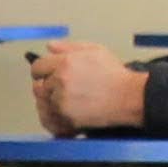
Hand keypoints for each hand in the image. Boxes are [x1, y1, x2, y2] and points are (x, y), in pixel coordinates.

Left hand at [26, 42, 146, 133]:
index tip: (48, 74)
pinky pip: (50, 120)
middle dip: (47, 87)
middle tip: (60, 89)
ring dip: (51, 103)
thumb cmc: (115, 74)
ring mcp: (62, 102)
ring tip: (66, 101)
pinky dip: (54, 118)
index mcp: (65, 63)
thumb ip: (69, 47)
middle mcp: (60, 82)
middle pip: (38, 87)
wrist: (130, 97)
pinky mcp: (67, 119)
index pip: (37, 67)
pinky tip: (63, 113)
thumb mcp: (95, 51)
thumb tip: (49, 46)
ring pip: (44, 104)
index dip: (42, 71)